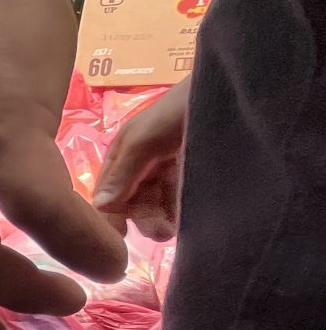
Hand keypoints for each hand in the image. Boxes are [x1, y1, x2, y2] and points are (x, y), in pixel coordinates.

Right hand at [92, 76, 189, 242]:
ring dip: (161, 220)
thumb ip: (122, 173)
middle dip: (142, 218)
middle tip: (159, 230)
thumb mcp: (144, 140)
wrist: (230, 96)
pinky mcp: (191, 181)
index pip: (107, 192)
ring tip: (173, 228)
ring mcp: (168, 175)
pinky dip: (178, 216)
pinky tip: (184, 222)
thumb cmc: (180, 111)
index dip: (111, 213)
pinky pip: (178, 204)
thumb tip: (100, 208)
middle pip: (132, 203)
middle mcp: (142, 167)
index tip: (122, 233)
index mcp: (123, 155)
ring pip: (155, 207)